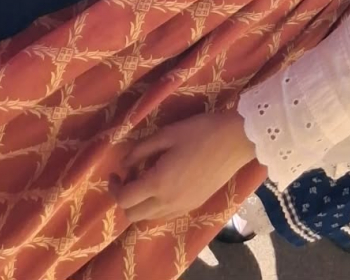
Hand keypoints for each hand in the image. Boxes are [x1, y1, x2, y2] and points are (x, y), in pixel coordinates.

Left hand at [113, 110, 259, 223]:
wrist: (235, 141)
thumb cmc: (201, 132)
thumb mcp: (167, 134)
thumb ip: (141, 150)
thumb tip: (124, 163)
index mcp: (159, 183)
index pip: (124, 199)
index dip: (114, 187)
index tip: (115, 172)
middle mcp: (168, 202)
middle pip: (133, 214)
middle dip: (124, 197)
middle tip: (129, 176)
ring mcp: (182, 207)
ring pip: (148, 217)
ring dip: (140, 203)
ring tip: (146, 178)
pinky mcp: (193, 206)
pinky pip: (164, 214)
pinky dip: (156, 205)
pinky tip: (164, 183)